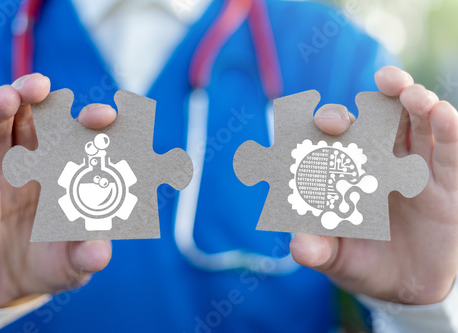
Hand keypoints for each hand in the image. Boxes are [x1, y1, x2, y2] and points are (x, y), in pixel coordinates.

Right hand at [0, 74, 115, 306]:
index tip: (104, 117)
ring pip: (0, 133)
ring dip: (2, 110)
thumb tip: (100, 253)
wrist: (16, 286)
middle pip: (36, 122)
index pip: (79, 138)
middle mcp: (36, 167)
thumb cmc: (57, 264)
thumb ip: (88, 255)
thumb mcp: (76, 263)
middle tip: (41, 86)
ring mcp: (3, 177)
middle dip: (38, 101)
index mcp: (68, 175)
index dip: (89, 122)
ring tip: (7, 97)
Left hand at [290, 66, 457, 304]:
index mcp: (349, 168)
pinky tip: (442, 113)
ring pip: (420, 125)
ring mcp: (416, 170)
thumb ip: (316, 249)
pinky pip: (450, 154)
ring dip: (418, 104)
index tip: (326, 122)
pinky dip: (448, 132)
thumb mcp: (334, 257)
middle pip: (385, 116)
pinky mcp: (447, 187)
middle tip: (383, 80)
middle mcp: (382, 160)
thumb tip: (298, 248)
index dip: (333, 120)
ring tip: (413, 94)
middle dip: (383, 97)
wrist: (401, 287)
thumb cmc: (358, 261)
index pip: (341, 134)